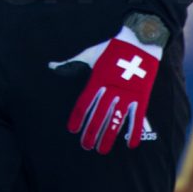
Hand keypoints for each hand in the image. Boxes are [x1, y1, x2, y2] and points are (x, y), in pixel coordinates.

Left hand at [49, 26, 161, 153]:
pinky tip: (131, 145)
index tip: (72, 130)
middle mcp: (111, 89)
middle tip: (86, 146)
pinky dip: (135, 131)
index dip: (78, 118)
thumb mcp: (88, 55)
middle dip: (91, 132)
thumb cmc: (111, 48)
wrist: (138, 41)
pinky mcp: (141, 96)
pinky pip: (138, 117)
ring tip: (102, 149)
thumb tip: (51, 66)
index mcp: (97, 80)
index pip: (84, 103)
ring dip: (108, 136)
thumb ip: (70, 64)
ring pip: (116, 120)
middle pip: (98, 116)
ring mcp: (127, 94)